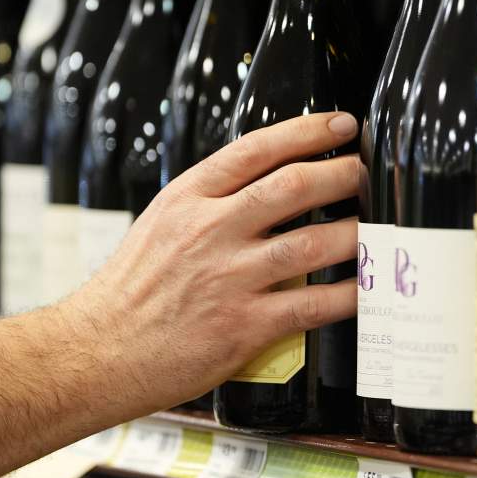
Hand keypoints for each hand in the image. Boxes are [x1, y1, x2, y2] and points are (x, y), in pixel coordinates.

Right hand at [66, 111, 360, 412]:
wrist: (97, 353)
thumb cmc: (129, 291)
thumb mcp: (160, 223)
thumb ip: (210, 201)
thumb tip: (268, 180)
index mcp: (187, 199)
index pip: (256, 150)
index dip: (306, 131)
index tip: (341, 124)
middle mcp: (210, 231)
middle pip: (293, 187)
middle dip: (342, 174)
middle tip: (368, 171)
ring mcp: (228, 278)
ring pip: (312, 243)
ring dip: (356, 231)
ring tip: (379, 225)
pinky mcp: (244, 326)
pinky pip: (312, 304)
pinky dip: (348, 294)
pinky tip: (369, 287)